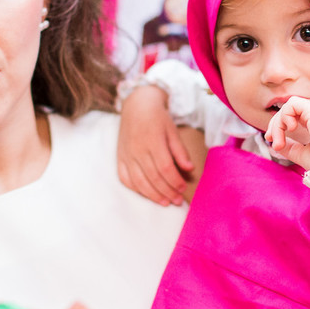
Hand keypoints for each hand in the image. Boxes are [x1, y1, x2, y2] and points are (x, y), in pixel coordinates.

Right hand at [117, 85, 193, 205]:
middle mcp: (137, 150)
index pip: (165, 168)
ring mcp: (126, 155)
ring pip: (139, 182)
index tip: (183, 188)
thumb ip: (180, 151)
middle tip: (177, 200)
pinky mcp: (120, 158)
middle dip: (167, 192)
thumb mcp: (172, 131)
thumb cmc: (157, 118)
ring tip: (165, 202)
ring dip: (153, 195)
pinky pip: (125, 179)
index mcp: (152, 141)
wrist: (136, 106)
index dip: (175, 181)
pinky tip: (148, 194)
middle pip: (153, 178)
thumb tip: (190, 168)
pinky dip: (136, 189)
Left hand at [264, 96, 309, 170]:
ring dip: (278, 123)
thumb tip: (274, 142)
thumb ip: (289, 146)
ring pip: (290, 106)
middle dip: (275, 124)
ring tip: (279, 141)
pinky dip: (285, 115)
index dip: (279, 126)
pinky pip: (293, 103)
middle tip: (270, 139)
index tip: (274, 142)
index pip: (295, 115)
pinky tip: (290, 129)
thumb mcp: (300, 154)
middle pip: (290, 109)